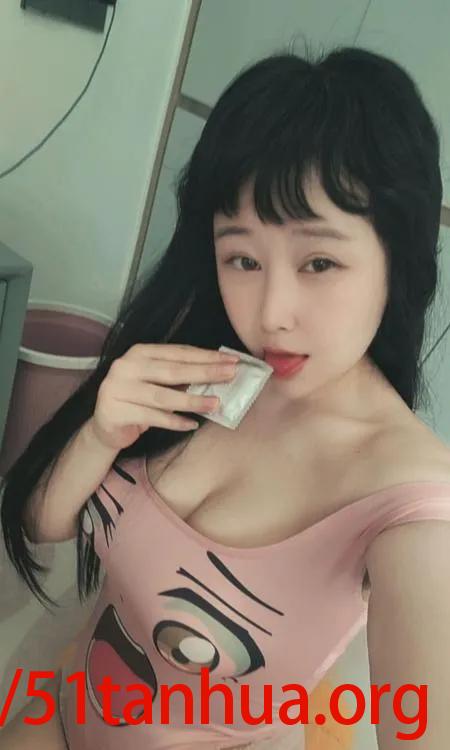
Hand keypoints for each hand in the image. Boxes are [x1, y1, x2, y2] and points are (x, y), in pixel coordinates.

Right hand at [90, 343, 238, 449]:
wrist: (106, 426)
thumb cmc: (138, 400)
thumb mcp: (157, 382)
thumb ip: (180, 376)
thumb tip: (217, 374)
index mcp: (138, 353)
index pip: (178, 352)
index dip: (206, 356)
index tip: (231, 360)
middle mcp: (125, 367)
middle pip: (172, 371)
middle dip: (205, 372)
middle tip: (230, 375)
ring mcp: (117, 389)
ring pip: (163, 396)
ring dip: (192, 400)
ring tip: (215, 404)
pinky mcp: (115, 412)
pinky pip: (152, 418)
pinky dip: (174, 422)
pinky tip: (192, 424)